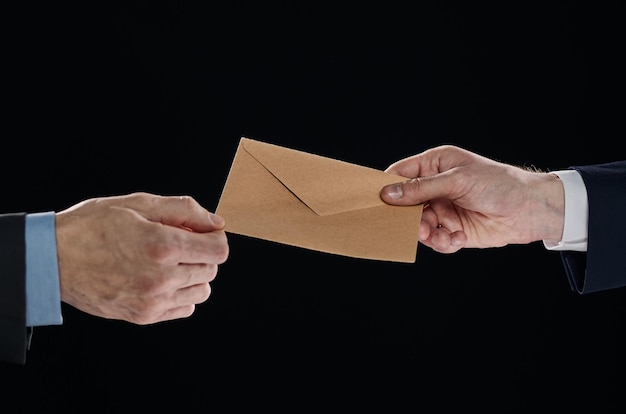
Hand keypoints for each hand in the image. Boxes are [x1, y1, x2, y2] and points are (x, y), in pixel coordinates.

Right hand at [55, 192, 228, 323]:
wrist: (52, 259)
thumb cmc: (91, 227)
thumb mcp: (137, 203)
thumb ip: (183, 210)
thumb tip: (215, 222)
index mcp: (163, 246)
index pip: (218, 250)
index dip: (214, 237)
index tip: (203, 233)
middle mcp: (161, 277)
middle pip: (211, 270)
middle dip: (202, 253)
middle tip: (179, 243)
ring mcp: (153, 300)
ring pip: (201, 291)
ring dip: (194, 275)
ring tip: (169, 262)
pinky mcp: (143, 316)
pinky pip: (184, 309)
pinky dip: (180, 294)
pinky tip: (162, 279)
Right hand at [380, 145, 564, 253]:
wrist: (530, 209)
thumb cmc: (497, 183)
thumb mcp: (456, 180)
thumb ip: (420, 188)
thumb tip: (387, 193)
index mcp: (434, 165)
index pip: (400, 173)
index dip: (386, 186)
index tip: (374, 200)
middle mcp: (435, 187)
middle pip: (404, 204)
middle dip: (406, 217)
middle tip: (412, 224)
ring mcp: (443, 209)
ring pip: (418, 226)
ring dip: (426, 233)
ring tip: (438, 234)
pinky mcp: (452, 230)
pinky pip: (436, 240)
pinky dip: (444, 242)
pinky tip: (460, 237)